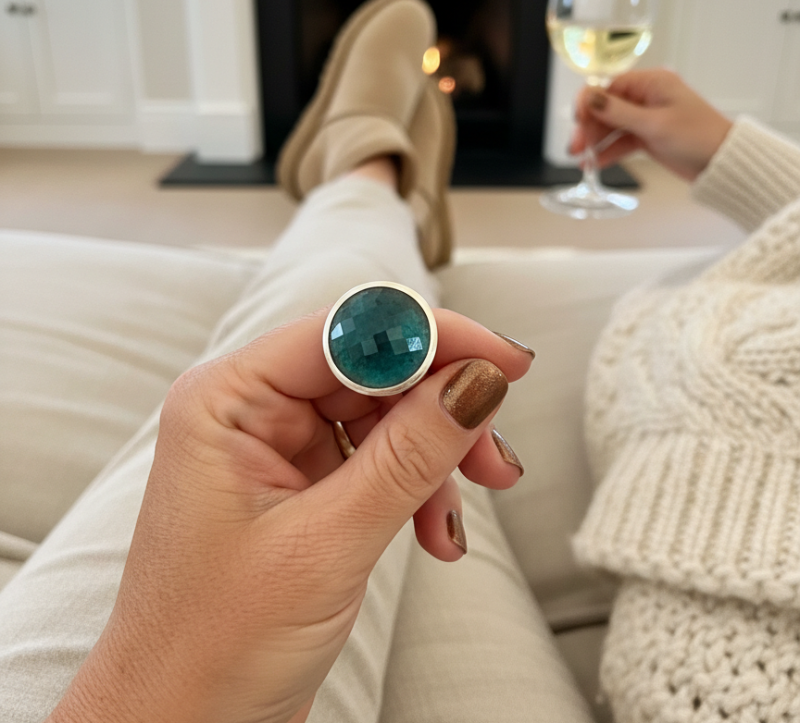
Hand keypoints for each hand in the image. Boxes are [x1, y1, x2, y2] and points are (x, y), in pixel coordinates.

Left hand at [47, 307, 532, 722]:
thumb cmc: (214, 644)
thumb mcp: (325, 545)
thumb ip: (408, 456)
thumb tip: (477, 383)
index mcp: (228, 398)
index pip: (344, 333)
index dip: (430, 337)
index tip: (502, 360)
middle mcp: (254, 409)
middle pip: (374, 371)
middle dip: (441, 411)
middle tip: (494, 455)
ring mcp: (282, 448)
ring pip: (388, 416)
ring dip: (437, 459)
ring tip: (456, 519)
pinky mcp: (308, 486)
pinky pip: (383, 461)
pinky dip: (420, 491)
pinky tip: (437, 536)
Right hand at [570, 68, 732, 180]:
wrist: (722, 162)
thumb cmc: (698, 136)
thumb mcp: (654, 124)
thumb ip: (618, 112)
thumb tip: (589, 97)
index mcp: (651, 83)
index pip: (608, 86)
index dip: (589, 103)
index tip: (577, 121)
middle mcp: (647, 97)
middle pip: (606, 108)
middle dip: (589, 127)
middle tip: (576, 147)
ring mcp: (646, 117)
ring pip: (611, 126)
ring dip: (595, 142)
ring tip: (582, 160)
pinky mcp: (648, 136)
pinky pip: (621, 141)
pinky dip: (608, 151)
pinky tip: (596, 163)